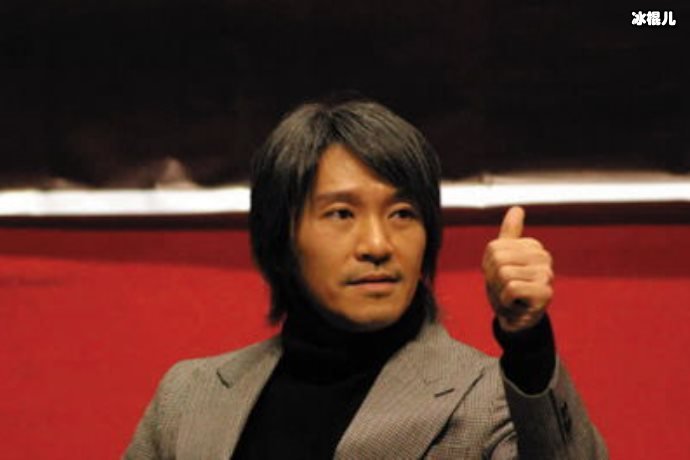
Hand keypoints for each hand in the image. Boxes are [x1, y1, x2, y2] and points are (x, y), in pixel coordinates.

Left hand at [482, 206, 553, 332]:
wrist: (518, 321)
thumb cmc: (508, 289)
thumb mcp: (504, 259)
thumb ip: (510, 234)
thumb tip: (517, 209)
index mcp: (532, 246)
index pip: (493, 248)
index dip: (488, 266)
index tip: (499, 277)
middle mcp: (543, 257)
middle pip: (498, 259)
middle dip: (492, 279)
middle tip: (503, 290)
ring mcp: (546, 275)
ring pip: (503, 274)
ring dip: (499, 293)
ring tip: (510, 298)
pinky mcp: (545, 293)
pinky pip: (510, 289)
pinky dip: (506, 302)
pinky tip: (515, 306)